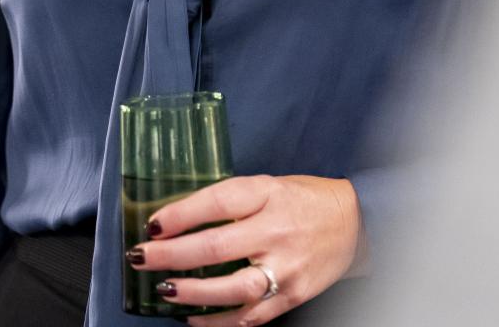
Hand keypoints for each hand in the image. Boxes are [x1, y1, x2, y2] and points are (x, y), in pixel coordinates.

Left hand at [127, 174, 363, 324]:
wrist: (356, 224)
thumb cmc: (306, 200)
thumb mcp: (271, 185)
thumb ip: (234, 201)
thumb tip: (181, 219)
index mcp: (269, 194)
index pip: (217, 202)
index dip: (181, 214)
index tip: (153, 223)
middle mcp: (276, 231)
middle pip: (215, 247)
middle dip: (170, 255)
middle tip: (142, 257)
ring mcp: (284, 267)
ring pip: (231, 288)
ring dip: (191, 292)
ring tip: (164, 290)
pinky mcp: (290, 296)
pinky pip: (248, 316)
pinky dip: (216, 321)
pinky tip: (192, 317)